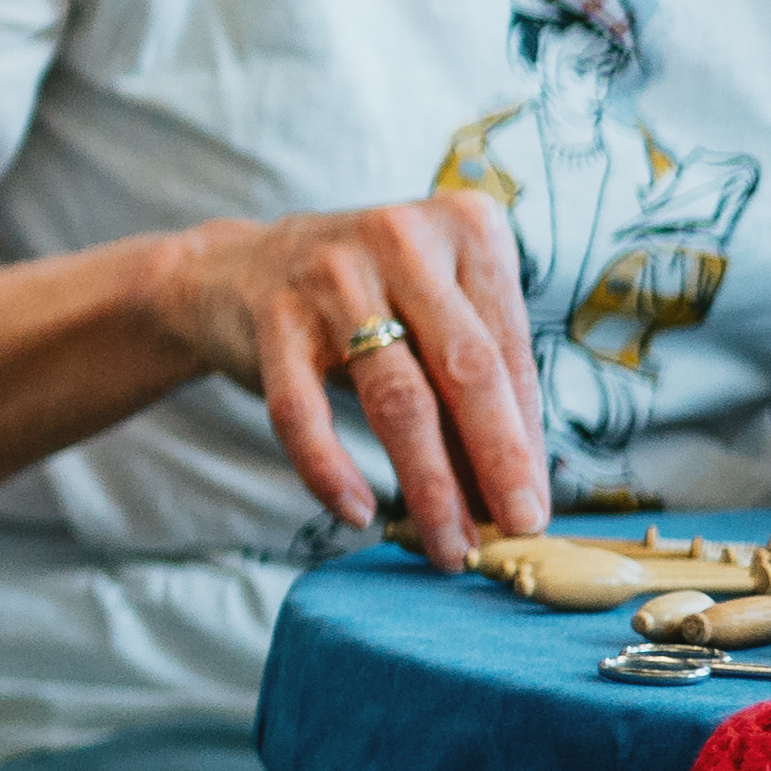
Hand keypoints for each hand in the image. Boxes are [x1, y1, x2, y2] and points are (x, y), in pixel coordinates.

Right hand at [145, 193, 545, 564]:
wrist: (236, 269)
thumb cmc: (363, 301)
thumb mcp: (431, 311)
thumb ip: (472, 383)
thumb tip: (514, 490)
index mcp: (466, 226)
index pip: (509, 352)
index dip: (526, 437)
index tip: (535, 507)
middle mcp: (402, 238)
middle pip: (465, 370)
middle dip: (496, 461)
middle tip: (513, 530)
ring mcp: (331, 273)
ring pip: (395, 397)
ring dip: (427, 483)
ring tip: (446, 543)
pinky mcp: (271, 313)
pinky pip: (304, 411)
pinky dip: (331, 469)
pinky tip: (357, 511)